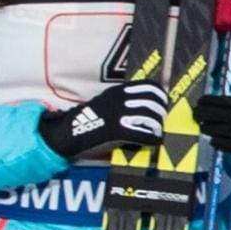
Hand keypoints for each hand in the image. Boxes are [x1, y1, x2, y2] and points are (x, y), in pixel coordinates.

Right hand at [37, 82, 167, 158]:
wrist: (67, 133)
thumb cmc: (89, 120)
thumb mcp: (107, 101)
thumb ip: (125, 100)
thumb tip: (150, 105)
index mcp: (119, 91)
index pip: (151, 86)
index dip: (161, 97)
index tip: (163, 105)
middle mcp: (121, 99)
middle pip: (156, 104)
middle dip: (161, 115)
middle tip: (158, 123)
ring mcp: (120, 114)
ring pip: (153, 120)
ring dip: (156, 128)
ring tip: (152, 133)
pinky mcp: (118, 130)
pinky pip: (146, 135)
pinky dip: (152, 140)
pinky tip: (150, 142)